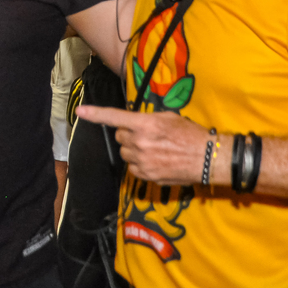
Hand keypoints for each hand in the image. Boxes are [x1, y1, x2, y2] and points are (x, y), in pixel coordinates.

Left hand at [76, 104, 211, 184]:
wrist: (206, 158)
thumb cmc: (190, 134)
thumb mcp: (169, 118)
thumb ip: (147, 120)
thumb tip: (135, 123)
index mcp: (145, 124)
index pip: (115, 117)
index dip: (95, 114)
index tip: (80, 112)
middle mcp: (139, 142)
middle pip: (119, 136)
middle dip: (128, 134)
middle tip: (146, 135)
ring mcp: (141, 160)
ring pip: (125, 152)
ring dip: (133, 149)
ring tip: (153, 149)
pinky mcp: (145, 175)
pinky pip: (132, 167)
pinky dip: (139, 164)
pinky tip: (155, 161)